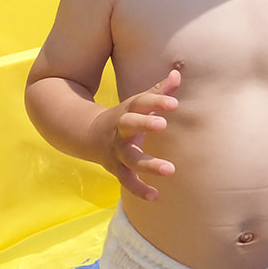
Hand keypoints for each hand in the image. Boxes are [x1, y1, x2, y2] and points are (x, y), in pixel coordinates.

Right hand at [91, 70, 179, 200]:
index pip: (142, 103)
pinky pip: (127, 181)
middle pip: (130, 125)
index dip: (157, 101)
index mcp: (128, 111)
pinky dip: (140, 190)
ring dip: (149, 164)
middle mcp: (120, 130)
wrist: (89, 134)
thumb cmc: (125, 116)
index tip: (174, 103)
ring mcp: (117, 151)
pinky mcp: (116, 168)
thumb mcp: (138, 102)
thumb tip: (178, 72)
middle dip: (145, 124)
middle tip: (163, 124)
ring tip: (171, 170)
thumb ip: (159, 91)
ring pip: (131, 158)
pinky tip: (156, 196)